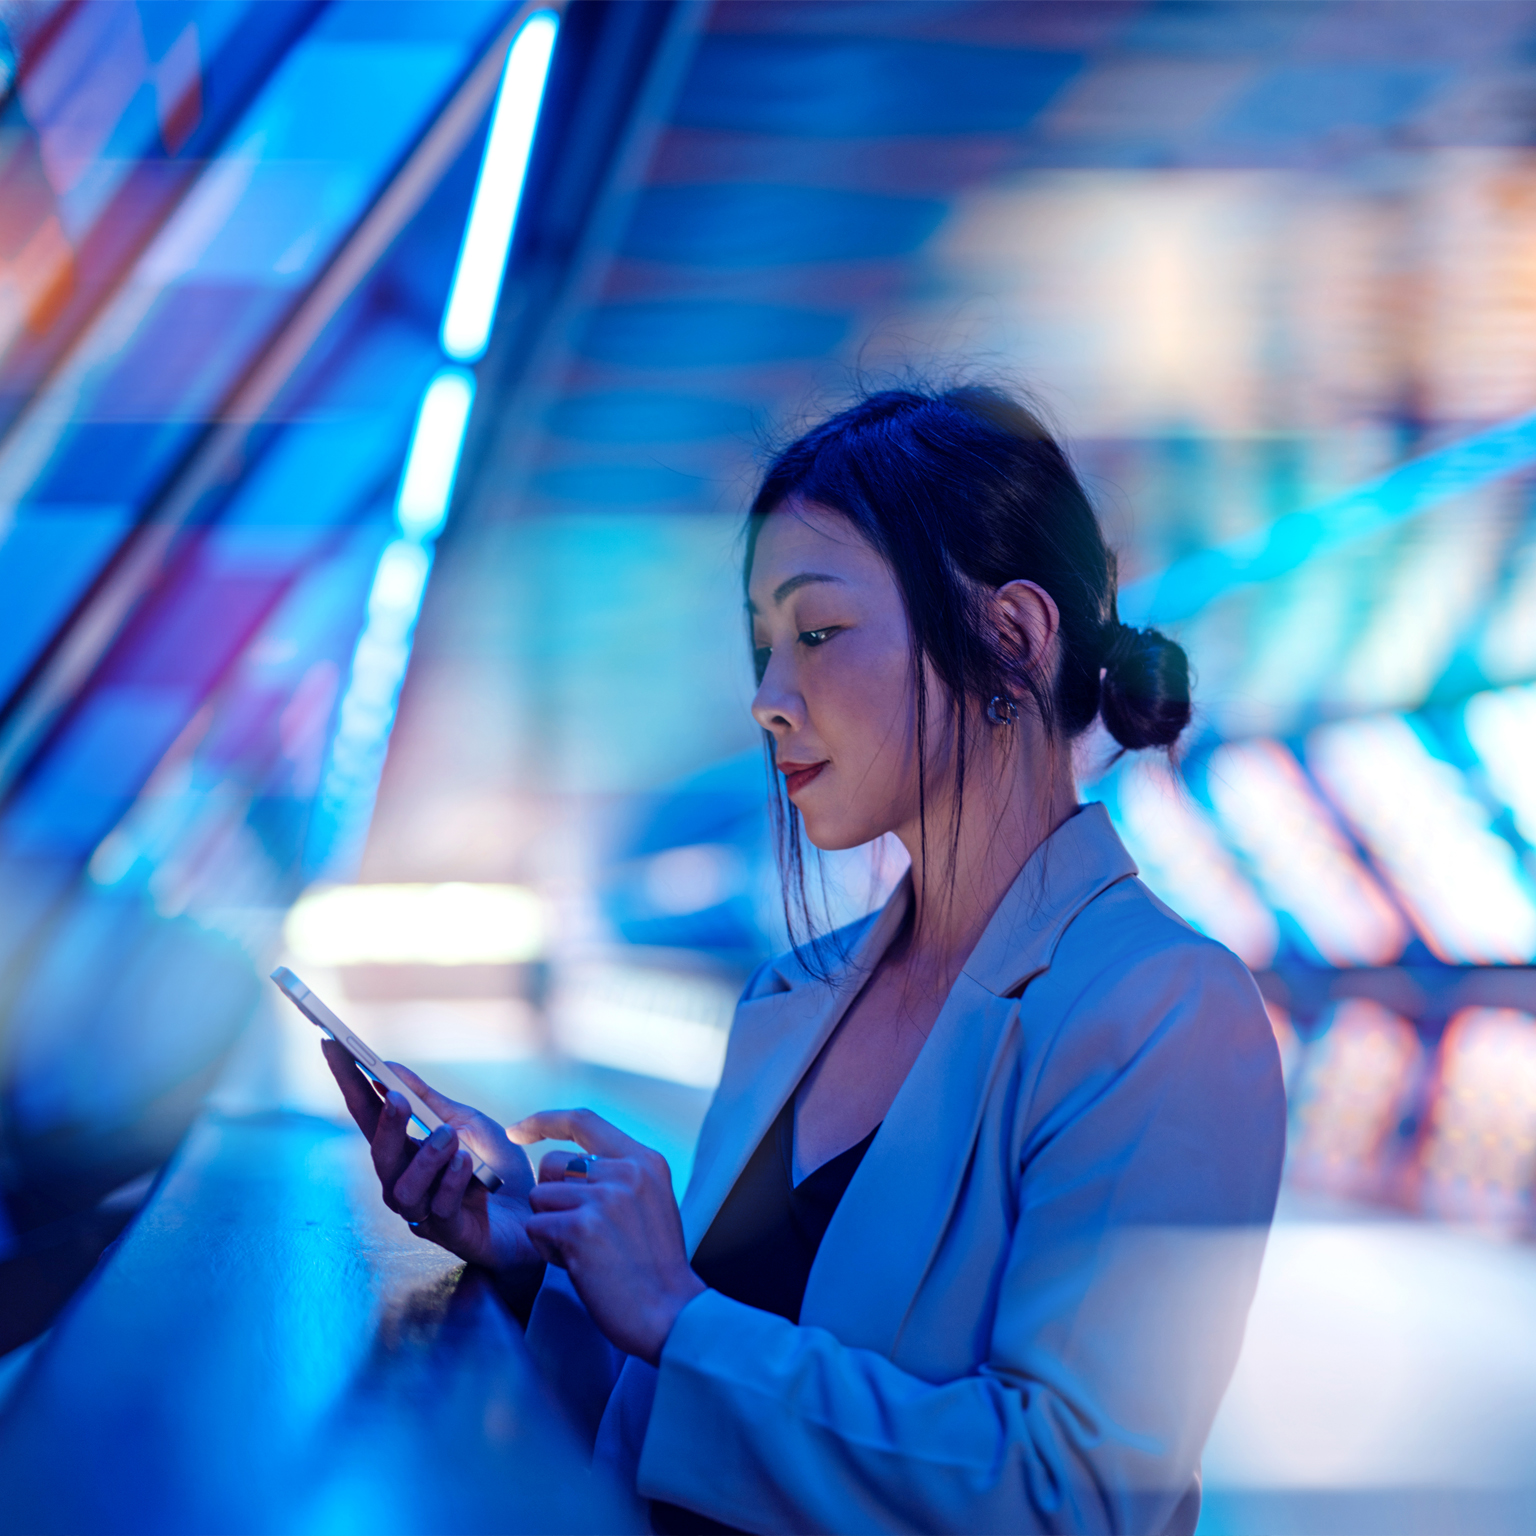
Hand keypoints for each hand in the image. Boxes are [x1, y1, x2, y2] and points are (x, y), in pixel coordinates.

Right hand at [322, 1041, 540, 1275]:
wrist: (536, 1210)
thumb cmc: (497, 1168)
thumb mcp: (466, 1122)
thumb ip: (428, 1100)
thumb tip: (389, 1066)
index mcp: (405, 1151)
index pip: (367, 1115)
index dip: (348, 1082)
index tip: (332, 1046)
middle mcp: (404, 1182)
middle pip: (378, 1155)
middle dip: (385, 1125)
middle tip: (397, 1098)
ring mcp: (423, 1212)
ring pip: (403, 1187)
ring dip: (426, 1156)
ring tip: (450, 1136)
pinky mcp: (450, 1234)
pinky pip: (440, 1208)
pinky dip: (453, 1181)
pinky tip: (467, 1164)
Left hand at [516, 1109, 705, 1364]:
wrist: (671, 1312)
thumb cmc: (656, 1266)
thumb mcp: (652, 1201)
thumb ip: (620, 1176)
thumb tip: (573, 1164)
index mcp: (644, 1160)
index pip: (584, 1120)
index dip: (544, 1121)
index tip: (518, 1131)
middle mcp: (626, 1171)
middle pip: (551, 1162)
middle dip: (551, 1197)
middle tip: (579, 1230)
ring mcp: (604, 1198)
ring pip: (540, 1197)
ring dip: (549, 1227)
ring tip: (582, 1251)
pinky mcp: (581, 1228)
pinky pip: (535, 1228)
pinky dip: (547, 1250)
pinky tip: (577, 1265)